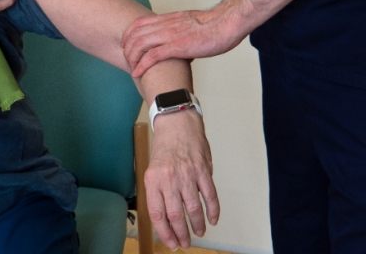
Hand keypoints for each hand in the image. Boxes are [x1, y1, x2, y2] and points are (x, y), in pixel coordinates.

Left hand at [123, 6, 246, 76]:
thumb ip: (181, 29)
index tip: (127, 44)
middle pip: (135, 33)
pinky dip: (141, 65)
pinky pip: (152, 56)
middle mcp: (166, 25)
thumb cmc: (216, 25)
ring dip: (131, 57)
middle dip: (127, 47)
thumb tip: (180, 39)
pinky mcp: (177, 46)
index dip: (129, 34)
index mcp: (169, 19)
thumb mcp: (192, 23)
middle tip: (126, 59)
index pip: (140, 22)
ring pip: (140, 44)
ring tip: (130, 67)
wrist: (227, 23)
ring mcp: (171, 35)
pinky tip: (136, 72)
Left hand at [144, 109, 219, 249]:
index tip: (171, 242)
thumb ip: (159, 192)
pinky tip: (212, 219)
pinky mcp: (202, 170)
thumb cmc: (164, 147)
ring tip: (199, 233)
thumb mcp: (152, 170)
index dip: (165, 232)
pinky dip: (213, 210)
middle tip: (185, 243)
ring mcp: (187, 175)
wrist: (177, 123)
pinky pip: (210, 195)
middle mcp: (169, 179)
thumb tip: (166, 218)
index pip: (158, 214)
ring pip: (194, 208)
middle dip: (182, 234)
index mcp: (153, 180)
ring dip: (198, 225)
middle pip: (176, 215)